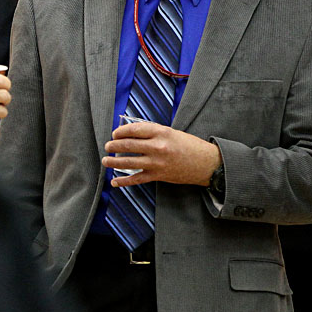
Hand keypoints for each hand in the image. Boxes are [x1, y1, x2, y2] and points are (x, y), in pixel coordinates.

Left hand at [102, 121, 221, 186]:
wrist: (206, 163)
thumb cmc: (189, 145)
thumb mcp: (171, 132)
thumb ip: (152, 132)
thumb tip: (131, 131)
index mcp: (161, 132)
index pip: (134, 129)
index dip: (121, 131)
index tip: (115, 134)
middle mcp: (158, 147)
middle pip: (128, 145)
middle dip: (114, 146)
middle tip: (107, 146)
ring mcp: (157, 162)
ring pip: (129, 162)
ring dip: (114, 162)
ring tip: (105, 161)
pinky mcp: (158, 175)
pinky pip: (137, 179)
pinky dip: (124, 181)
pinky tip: (114, 182)